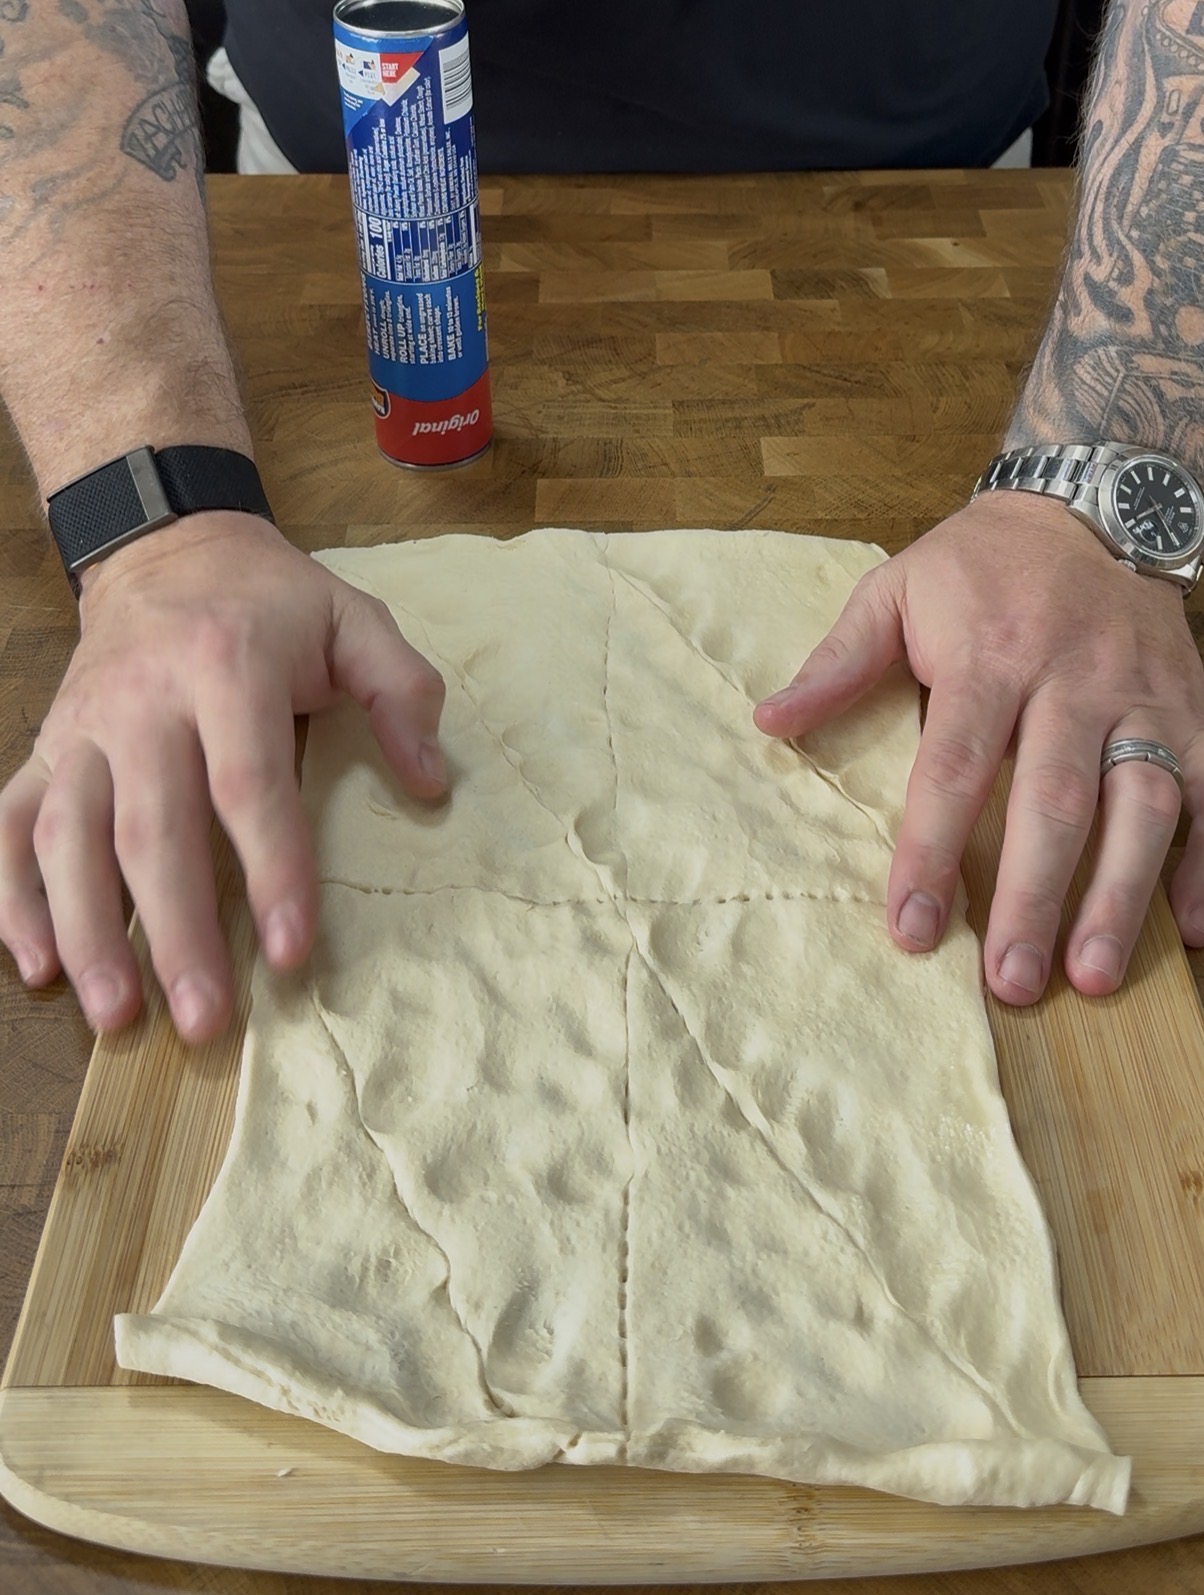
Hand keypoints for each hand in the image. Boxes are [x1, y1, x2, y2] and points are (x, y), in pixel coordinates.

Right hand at [0, 514, 446, 1039]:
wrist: (166, 548)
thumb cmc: (270, 602)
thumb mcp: (353, 619)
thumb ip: (401, 692)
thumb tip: (431, 784)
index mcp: (226, 666)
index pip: (247, 784)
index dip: (270, 871)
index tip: (294, 952)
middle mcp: (141, 701)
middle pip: (150, 829)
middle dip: (174, 932)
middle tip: (205, 1021)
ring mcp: (82, 728)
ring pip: (68, 837)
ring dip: (86, 931)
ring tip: (117, 1015)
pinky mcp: (46, 747)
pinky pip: (12, 824)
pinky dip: (12, 895)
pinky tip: (35, 965)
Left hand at [754, 491, 1203, 1004]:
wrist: (1088, 508)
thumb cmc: (976, 566)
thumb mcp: (895, 590)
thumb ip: (837, 662)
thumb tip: (767, 722)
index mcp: (990, 656)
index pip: (953, 767)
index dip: (930, 850)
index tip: (910, 927)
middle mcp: (1074, 680)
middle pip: (1054, 799)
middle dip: (1032, 896)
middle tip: (1009, 981)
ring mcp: (1143, 697)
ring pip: (1141, 804)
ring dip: (1118, 894)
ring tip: (1092, 977)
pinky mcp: (1194, 708)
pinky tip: (1187, 934)